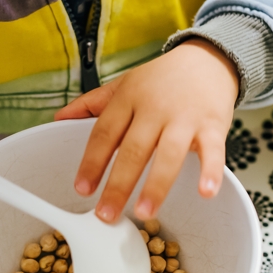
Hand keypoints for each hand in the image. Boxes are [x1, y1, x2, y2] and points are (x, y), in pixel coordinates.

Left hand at [55, 40, 238, 222]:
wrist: (208, 59)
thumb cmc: (163, 78)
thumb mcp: (124, 84)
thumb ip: (92, 104)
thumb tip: (58, 118)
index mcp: (129, 98)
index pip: (104, 133)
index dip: (92, 162)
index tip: (82, 188)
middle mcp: (155, 108)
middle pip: (133, 149)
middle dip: (118, 184)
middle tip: (107, 214)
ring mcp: (186, 117)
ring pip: (169, 154)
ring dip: (156, 186)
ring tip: (144, 212)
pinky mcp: (213, 125)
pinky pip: (213, 151)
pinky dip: (210, 172)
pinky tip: (204, 193)